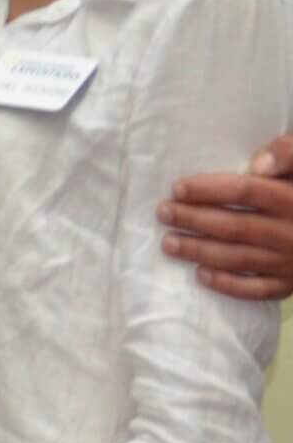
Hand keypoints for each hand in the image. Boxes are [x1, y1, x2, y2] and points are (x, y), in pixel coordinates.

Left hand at [160, 135, 292, 301]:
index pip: (247, 191)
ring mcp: (292, 261)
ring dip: (200, 251)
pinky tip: (201, 275)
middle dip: (194, 219)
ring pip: (240, 258)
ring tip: (169, 243)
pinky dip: (229, 284)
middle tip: (163, 213)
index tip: (177, 188)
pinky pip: (258, 289)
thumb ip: (290, 153)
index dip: (209, 189)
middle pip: (235, 226)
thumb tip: (257, 164)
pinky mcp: (292, 283)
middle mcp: (292, 232)